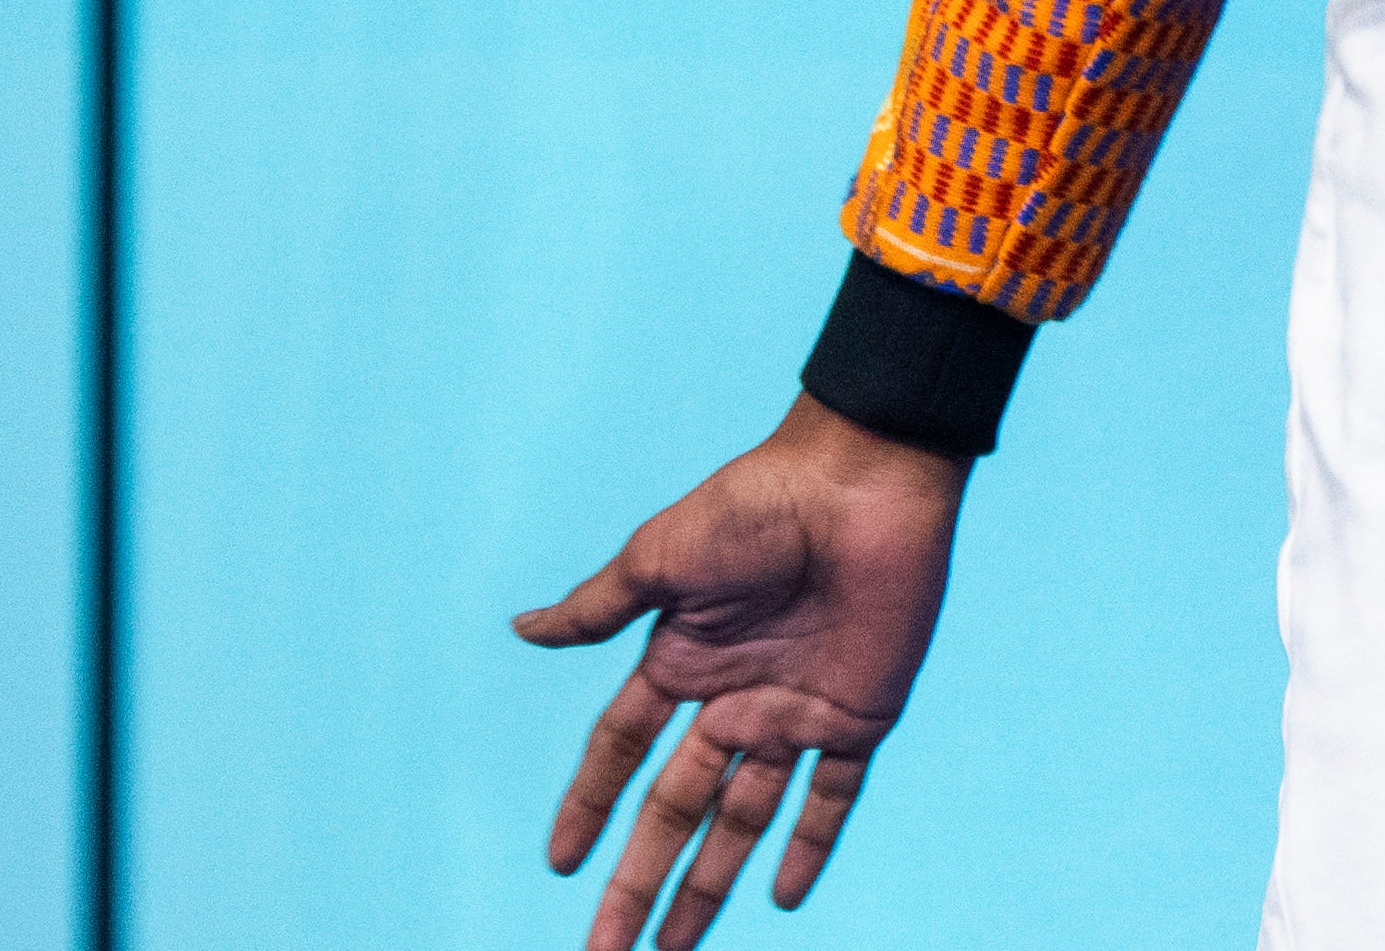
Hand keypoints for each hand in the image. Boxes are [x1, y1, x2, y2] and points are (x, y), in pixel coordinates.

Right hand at [514, 395, 966, 946]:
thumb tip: (521, 630)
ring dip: (710, 885)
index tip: (561, 865)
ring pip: (743, 820)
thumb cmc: (758, 502)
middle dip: (639, 880)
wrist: (863, 479)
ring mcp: (795, 710)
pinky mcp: (858, 714)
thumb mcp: (662, 556)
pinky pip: (832, 796)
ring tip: (676, 950)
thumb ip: (599, 608)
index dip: (590, 808)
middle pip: (674, 810)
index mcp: (681, 661)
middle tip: (607, 950)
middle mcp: (733, 698)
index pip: (621, 754)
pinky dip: (811, 845)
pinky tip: (782, 897)